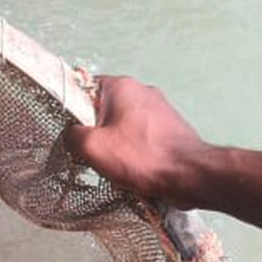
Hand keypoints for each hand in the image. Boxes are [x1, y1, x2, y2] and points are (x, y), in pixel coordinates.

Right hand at [63, 75, 214, 205]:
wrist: (189, 175)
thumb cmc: (143, 157)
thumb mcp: (92, 147)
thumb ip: (72, 135)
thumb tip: (72, 136)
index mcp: (121, 86)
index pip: (84, 88)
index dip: (73, 111)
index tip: (71, 132)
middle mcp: (142, 92)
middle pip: (103, 110)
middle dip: (95, 133)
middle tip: (92, 153)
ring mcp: (159, 110)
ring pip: (122, 126)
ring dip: (115, 146)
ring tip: (116, 166)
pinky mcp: (169, 129)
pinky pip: (140, 139)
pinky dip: (134, 153)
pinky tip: (134, 170)